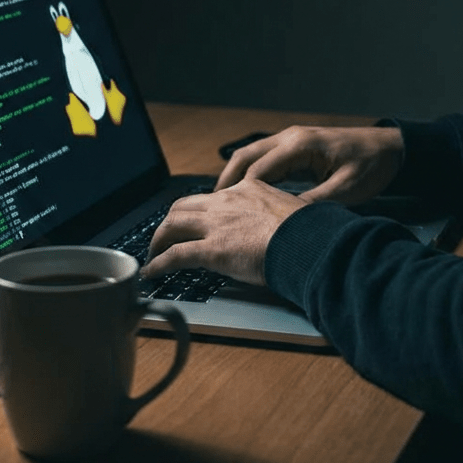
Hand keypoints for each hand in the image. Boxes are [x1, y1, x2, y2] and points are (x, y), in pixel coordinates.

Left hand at [141, 180, 304, 286]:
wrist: (309, 241)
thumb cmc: (309, 231)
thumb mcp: (290, 210)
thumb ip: (275, 215)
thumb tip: (277, 228)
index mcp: (248, 189)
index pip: (213, 196)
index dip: (199, 210)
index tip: (196, 221)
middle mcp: (227, 201)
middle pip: (184, 205)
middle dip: (170, 221)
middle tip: (165, 237)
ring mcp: (217, 224)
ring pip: (173, 224)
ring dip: (158, 239)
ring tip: (153, 254)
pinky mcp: (212, 249)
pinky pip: (176, 255)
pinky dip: (159, 263)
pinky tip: (152, 272)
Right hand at [215, 125, 403, 205]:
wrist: (391, 148)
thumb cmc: (371, 165)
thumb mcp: (346, 189)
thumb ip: (315, 204)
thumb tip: (287, 222)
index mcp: (300, 145)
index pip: (258, 170)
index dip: (240, 194)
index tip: (227, 215)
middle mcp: (290, 137)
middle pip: (245, 157)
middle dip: (227, 181)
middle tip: (212, 207)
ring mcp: (292, 139)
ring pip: (251, 155)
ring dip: (235, 176)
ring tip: (222, 202)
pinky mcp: (296, 146)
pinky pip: (265, 158)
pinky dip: (250, 174)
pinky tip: (245, 194)